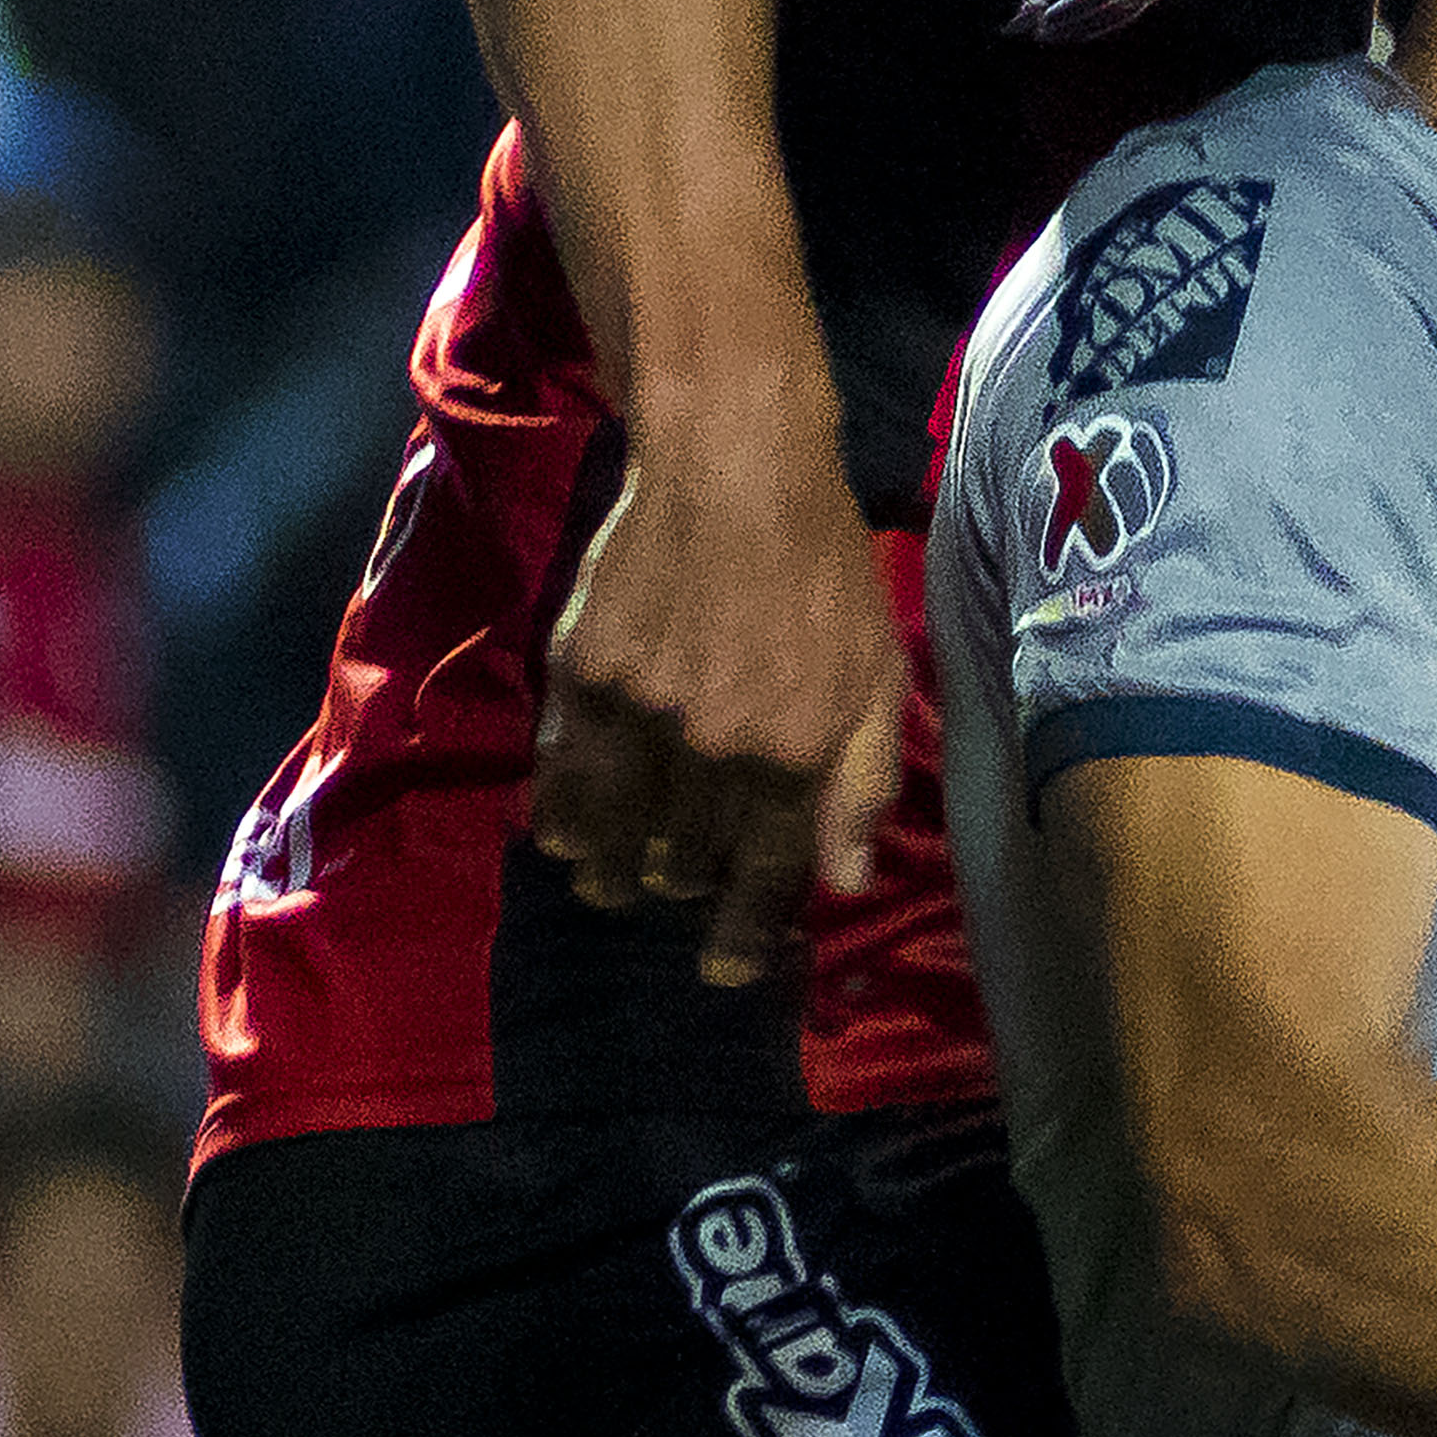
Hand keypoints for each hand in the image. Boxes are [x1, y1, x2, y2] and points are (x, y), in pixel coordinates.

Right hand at [532, 405, 904, 987]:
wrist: (734, 466)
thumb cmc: (824, 568)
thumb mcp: (877, 673)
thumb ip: (861, 782)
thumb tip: (844, 883)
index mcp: (792, 749)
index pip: (766, 871)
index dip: (744, 929)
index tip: (724, 969)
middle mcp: (712, 743)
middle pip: (686, 853)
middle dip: (682, 888)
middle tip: (675, 896)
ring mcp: (639, 709)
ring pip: (615, 824)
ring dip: (613, 868)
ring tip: (614, 887)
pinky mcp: (583, 671)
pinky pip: (561, 766)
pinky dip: (559, 811)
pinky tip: (561, 838)